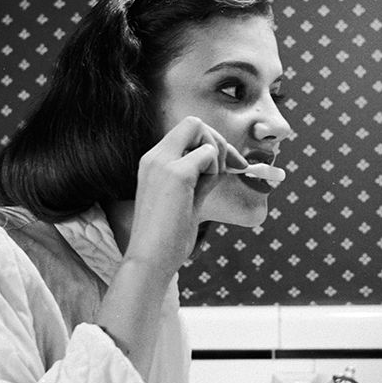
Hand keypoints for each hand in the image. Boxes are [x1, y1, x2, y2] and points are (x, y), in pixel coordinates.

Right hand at [124, 116, 245, 275]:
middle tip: (232, 168)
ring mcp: (163, 162)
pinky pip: (209, 154)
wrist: (149, 260)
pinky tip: (204, 192)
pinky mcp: (176, 173)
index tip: (231, 165)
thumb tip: (223, 164)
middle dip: (218, 141)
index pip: (185, 132)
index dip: (211, 142)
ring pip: (201, 131)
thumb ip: (200, 179)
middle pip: (193, 123)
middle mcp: (154, 156)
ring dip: (216, 156)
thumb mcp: (185, 200)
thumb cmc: (167, 238)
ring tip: (209, 186)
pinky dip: (215, 170)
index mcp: (153, 162)